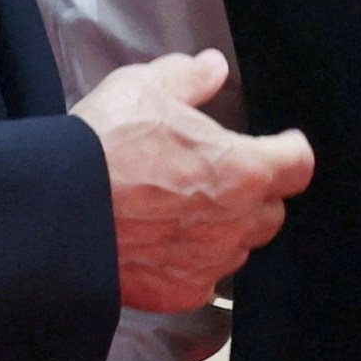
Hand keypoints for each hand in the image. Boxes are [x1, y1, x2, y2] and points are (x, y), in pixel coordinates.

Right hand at [70, 49, 313, 312]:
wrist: (62, 212)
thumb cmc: (105, 148)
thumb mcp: (145, 87)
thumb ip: (189, 76)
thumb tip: (212, 67)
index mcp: (240, 168)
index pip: (298, 164)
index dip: (292, 149)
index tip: (286, 144)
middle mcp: (235, 222)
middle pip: (272, 211)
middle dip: (258, 192)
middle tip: (224, 172)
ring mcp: (209, 262)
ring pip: (238, 246)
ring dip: (225, 227)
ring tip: (188, 206)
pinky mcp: (179, 292)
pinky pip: (203, 278)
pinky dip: (193, 261)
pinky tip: (164, 240)